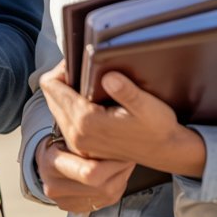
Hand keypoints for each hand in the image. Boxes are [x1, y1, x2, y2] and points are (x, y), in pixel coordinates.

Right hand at [35, 133, 135, 212]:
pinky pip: (108, 201)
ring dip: (122, 178)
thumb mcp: (68, 131)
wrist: (47, 161)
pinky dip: (117, 186)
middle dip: (122, 170)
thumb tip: (117, 134)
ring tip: (123, 163)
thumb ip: (89, 136)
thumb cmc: (61, 143)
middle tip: (128, 156)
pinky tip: (114, 174)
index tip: (124, 150)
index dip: (114, 162)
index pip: (90, 172)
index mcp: (52, 163)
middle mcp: (55, 186)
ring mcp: (64, 201)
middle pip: (103, 186)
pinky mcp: (76, 209)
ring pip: (109, 195)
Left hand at [40, 62, 205, 177]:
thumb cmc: (158, 128)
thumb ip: (126, 91)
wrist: (166, 153)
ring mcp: (78, 144)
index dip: (61, 69)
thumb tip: (108, 76)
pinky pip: (64, 120)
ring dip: (66, 93)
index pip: (52, 86)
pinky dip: (71, 106)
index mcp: (87, 122)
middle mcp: (76, 135)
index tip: (81, 63)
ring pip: (55, 107)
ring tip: (89, 84)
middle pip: (49, 95)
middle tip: (85, 70)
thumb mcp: (147, 106)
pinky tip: (90, 100)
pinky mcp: (82, 147)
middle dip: (62, 79)